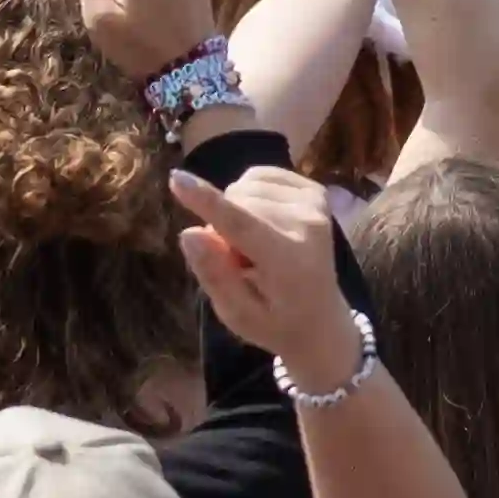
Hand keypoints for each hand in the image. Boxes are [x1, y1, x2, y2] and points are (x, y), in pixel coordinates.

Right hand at [169, 161, 366, 389]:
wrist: (322, 321)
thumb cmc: (274, 322)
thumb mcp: (237, 316)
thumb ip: (214, 275)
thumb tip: (190, 232)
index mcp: (289, 262)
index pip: (241, 224)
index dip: (206, 202)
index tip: (177, 179)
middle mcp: (308, 226)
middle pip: (238, 201)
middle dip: (222, 224)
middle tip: (237, 260)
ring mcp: (316, 205)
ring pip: (245, 186)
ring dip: (236, 211)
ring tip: (253, 246)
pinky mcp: (316, 192)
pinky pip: (260, 175)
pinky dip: (250, 193)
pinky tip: (261, 220)